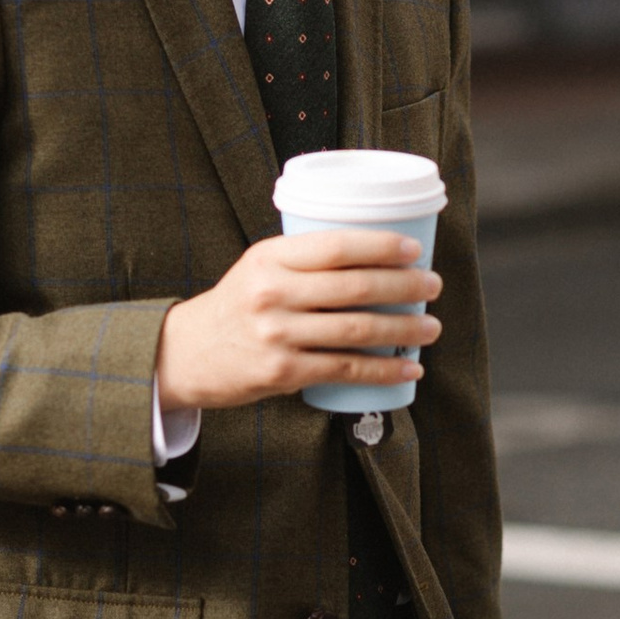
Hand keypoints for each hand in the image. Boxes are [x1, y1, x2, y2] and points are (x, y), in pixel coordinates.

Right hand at [155, 228, 440, 416]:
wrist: (186, 353)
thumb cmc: (238, 305)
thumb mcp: (259, 268)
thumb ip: (304, 259)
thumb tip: (375, 256)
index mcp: (270, 258)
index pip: (335, 246)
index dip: (381, 247)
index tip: (414, 251)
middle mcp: (272, 293)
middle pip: (353, 287)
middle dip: (404, 287)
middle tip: (433, 287)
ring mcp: (277, 334)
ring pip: (356, 330)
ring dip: (403, 330)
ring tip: (430, 328)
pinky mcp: (283, 371)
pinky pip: (345, 369)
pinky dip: (383, 369)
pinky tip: (408, 369)